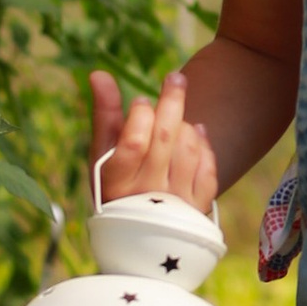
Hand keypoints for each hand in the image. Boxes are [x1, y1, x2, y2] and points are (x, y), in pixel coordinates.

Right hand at [91, 68, 217, 214]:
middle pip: (164, 138)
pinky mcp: (197, 208)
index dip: (141, 115)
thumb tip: (99, 73)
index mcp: (116, 182)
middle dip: (172, 101)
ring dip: (186, 126)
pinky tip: (196, 132)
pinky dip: (204, 145)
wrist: (140, 232)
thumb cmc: (116, 183)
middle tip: (175, 78)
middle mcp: (146, 195)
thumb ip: (104, 114)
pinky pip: (207, 169)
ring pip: (188, 150)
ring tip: (177, 119)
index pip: (134, 140)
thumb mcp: (102, 154)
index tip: (142, 102)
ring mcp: (175, 203)